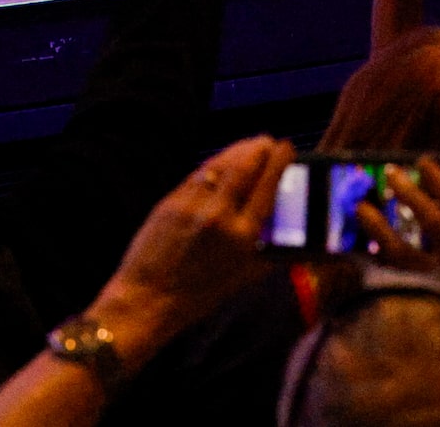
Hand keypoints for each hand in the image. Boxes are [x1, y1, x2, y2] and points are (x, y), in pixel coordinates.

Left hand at [87, 137, 292, 358]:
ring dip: (239, 150)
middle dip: (261, 148)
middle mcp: (219, 215)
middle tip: (270, 141)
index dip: (280, 161)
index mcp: (242, 236)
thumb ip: (267, 255)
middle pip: (245, 166)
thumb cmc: (197, 295)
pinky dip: (214, 163)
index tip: (288, 148)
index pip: (267, 185)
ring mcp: (192, 204)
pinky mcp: (171, 200)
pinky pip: (198, 174)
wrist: (148, 298)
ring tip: (251, 146)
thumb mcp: (241, 278)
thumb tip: (291, 238)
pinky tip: (223, 161)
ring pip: (220, 163)